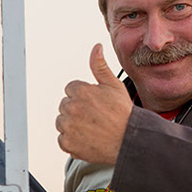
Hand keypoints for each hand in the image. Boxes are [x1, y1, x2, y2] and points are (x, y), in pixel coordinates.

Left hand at [56, 44, 132, 164]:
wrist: (129, 140)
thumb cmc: (123, 113)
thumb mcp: (114, 85)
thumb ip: (100, 66)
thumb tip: (96, 48)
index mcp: (80, 91)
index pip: (71, 89)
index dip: (85, 95)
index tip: (96, 103)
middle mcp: (71, 108)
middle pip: (65, 105)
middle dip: (78, 109)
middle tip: (96, 116)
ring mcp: (68, 127)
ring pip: (63, 122)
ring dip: (73, 124)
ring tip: (93, 127)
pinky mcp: (67, 143)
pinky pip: (63, 139)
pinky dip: (73, 140)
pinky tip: (89, 138)